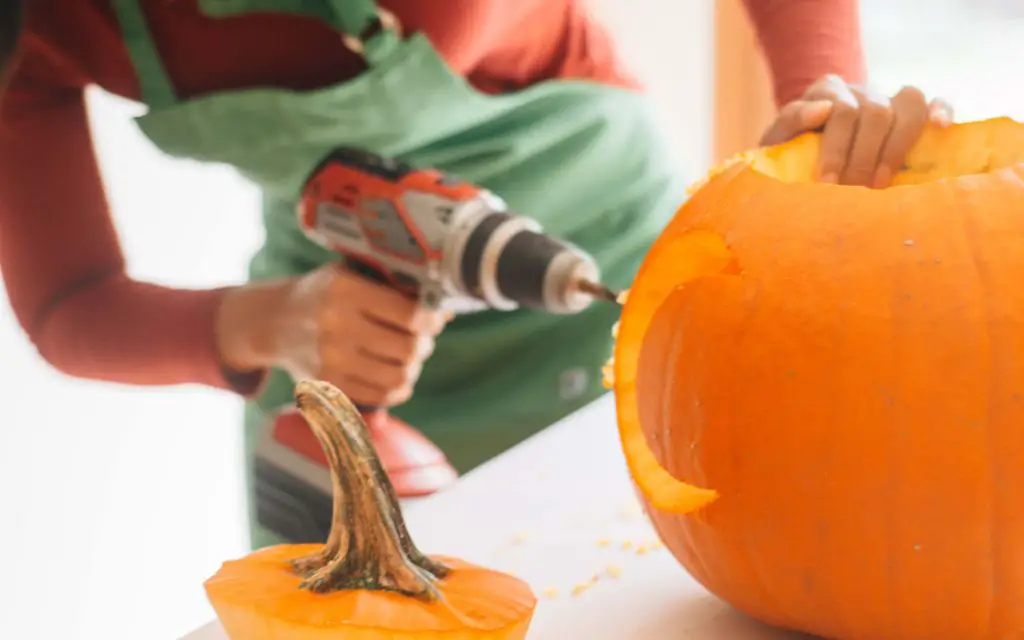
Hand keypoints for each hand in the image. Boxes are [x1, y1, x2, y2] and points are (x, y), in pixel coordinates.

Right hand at [215, 264, 448, 406]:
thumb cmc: (323, 294)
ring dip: (413, 368)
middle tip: (423, 339)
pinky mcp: (327, 384)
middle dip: (424, 344)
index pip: (409, 314)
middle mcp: (336, 324)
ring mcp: (330, 359)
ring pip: (398, 376)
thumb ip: (394, 287)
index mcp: (345, 289)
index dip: (432, 320)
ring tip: (409, 358)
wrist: (273, 322)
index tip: (435, 319)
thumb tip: (445, 311)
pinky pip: (380, 396)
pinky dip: (397, 389)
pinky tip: (396, 376)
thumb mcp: (350, 274)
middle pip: (408, 348)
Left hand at [760, 74, 953, 187]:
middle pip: (875, 112)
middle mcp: (861, 91)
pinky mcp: (910, 113)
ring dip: (896, 148)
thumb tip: (822, 109)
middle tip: (852, 191)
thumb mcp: (777, 139)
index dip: (836, 148)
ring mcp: (888, 98)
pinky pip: (932, 102)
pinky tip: (941, 128)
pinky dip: (942, 110)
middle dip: (863, 156)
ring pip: (908, 104)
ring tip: (880, 183)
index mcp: (827, 91)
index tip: (827, 182)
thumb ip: (790, 121)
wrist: (803, 156)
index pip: (840, 109)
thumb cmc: (790, 151)